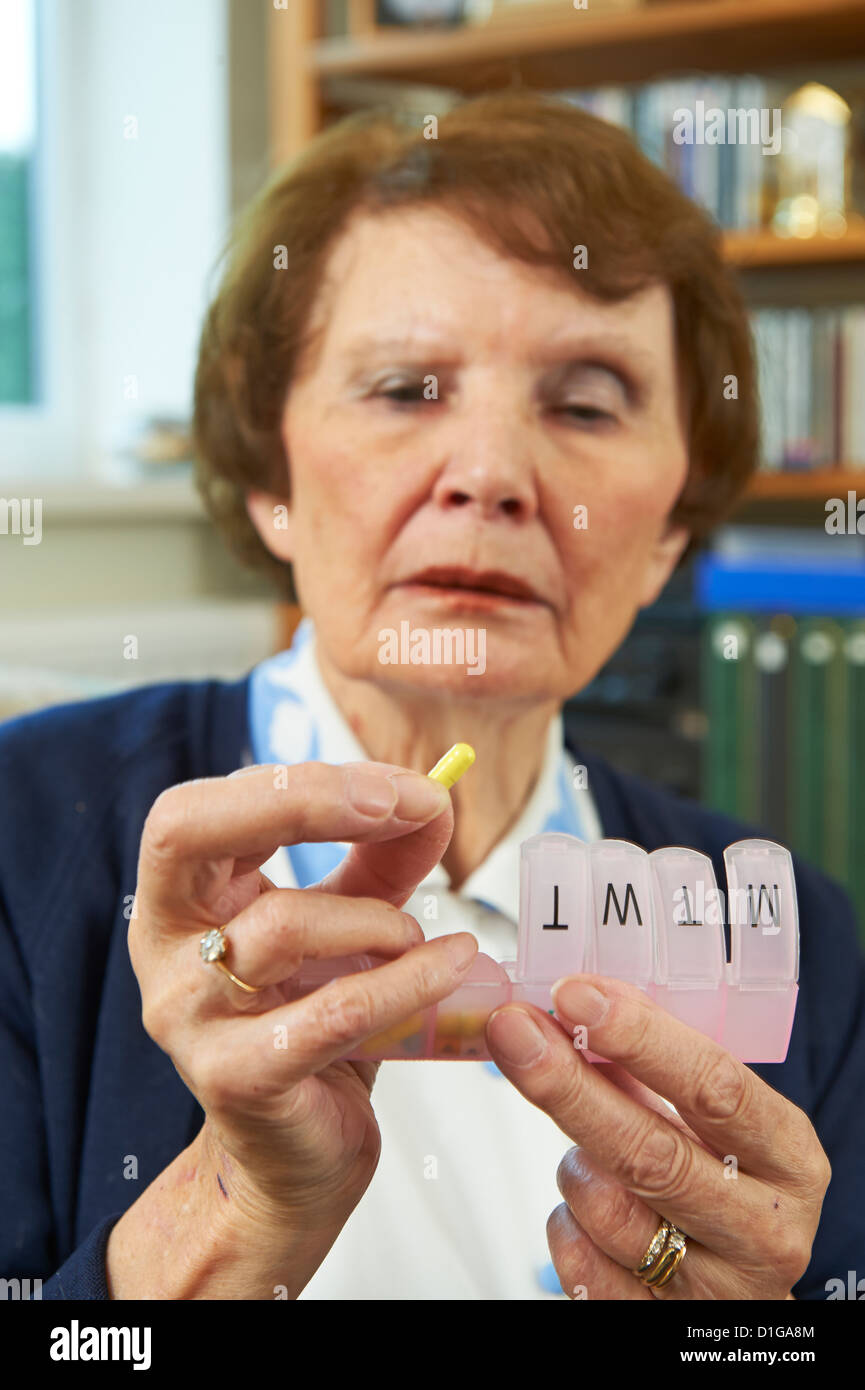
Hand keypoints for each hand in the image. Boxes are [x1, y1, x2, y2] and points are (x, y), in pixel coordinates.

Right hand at [130, 760, 477, 1242]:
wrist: (295, 1155)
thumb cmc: (313, 1021)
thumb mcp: (344, 924)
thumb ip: (380, 858)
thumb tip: (433, 797)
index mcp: (180, 896)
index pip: (206, 805)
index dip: (303, 782)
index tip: (402, 787)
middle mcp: (164, 947)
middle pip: (188, 831)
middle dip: (300, 800)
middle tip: (399, 804)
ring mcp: (189, 1015)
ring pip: (280, 926)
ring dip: (376, 919)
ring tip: (420, 938)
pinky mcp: (236, 1078)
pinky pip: (333, 1010)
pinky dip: (407, 979)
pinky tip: (453, 964)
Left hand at [485, 974, 830, 1299]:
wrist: (739, 1288)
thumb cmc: (723, 1177)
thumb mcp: (715, 1118)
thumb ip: (655, 1061)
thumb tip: (578, 999)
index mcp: (788, 1156)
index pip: (714, 1088)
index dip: (638, 1037)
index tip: (574, 996)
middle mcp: (761, 1227)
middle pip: (650, 1151)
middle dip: (568, 1084)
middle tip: (513, 1031)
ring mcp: (712, 1286)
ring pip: (605, 1207)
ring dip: (574, 1163)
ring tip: (587, 1149)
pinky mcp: (655, 1322)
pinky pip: (579, 1261)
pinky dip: (568, 1222)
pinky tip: (589, 1206)